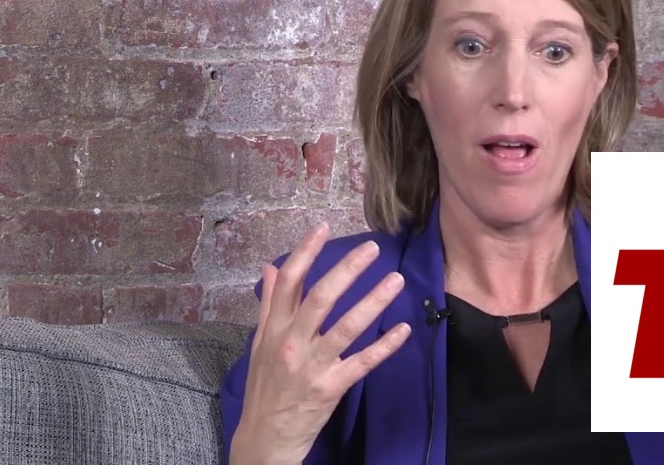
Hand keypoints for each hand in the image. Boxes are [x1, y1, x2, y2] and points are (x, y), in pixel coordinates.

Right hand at [229, 223, 411, 464]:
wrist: (266, 437)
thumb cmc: (265, 387)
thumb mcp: (260, 343)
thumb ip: (269, 305)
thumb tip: (270, 266)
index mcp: (273, 329)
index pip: (288, 282)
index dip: (305, 252)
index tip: (322, 226)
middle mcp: (291, 343)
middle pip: (320, 298)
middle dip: (347, 270)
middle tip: (371, 248)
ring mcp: (312, 366)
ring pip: (346, 327)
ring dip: (373, 301)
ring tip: (395, 279)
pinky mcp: (331, 387)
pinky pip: (362, 363)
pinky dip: (384, 346)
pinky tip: (403, 329)